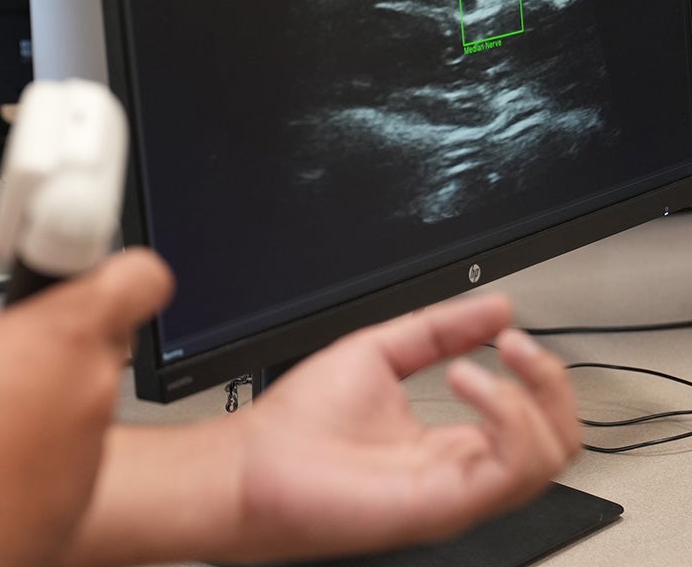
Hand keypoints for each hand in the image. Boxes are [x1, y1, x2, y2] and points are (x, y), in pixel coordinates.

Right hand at [0, 248, 172, 566]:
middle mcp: (91, 389)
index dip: (124, 273)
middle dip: (63, 350)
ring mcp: (93, 447)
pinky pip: (72, 456)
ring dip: (48, 407)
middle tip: (16, 361)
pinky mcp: (82, 495)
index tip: (105, 275)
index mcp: (60, 338)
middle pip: (105, 346)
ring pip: (85, 403)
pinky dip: (43, 456)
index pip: (140, 278)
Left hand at [229, 293, 580, 560]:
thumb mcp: (378, 354)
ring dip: (530, 396)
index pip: (533, 419)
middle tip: (515, 346)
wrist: (251, 466)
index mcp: (449, 442)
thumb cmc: (298, 425)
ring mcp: (456, 490)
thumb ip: (437, 331)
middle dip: (553, 383)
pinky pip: (513, 468)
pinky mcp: (444, 503)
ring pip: (551, 457)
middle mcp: (460, 470)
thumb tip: (492, 307)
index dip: (537, 374)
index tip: (510, 332)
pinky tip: (463, 381)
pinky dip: (505, 414)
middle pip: (560, 441)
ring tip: (475, 366)